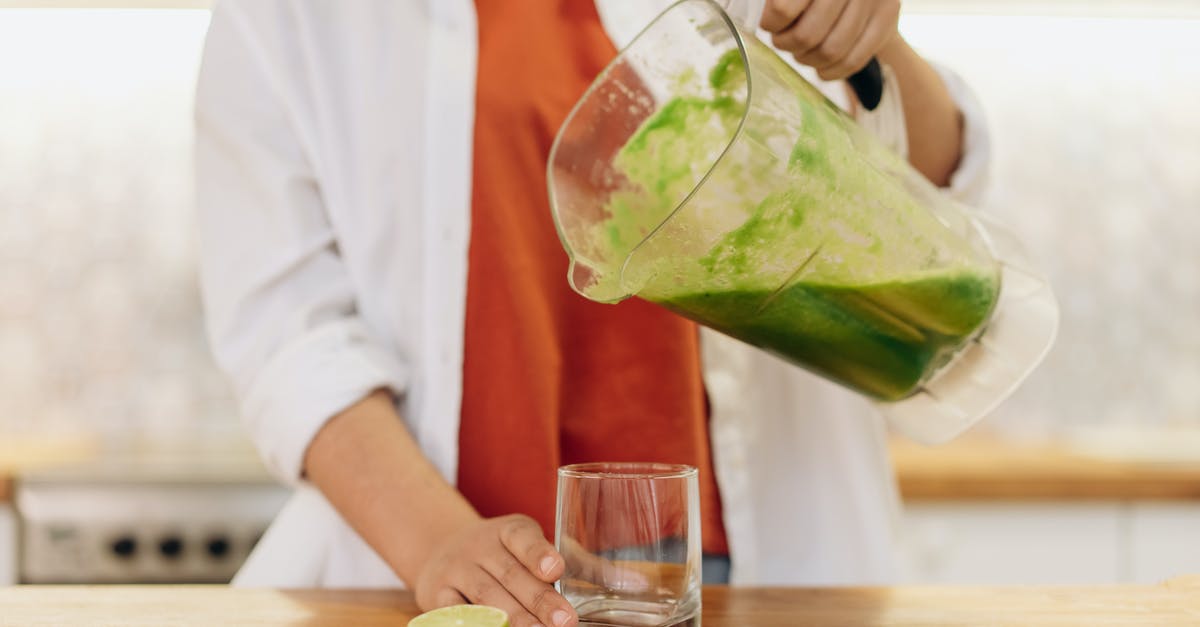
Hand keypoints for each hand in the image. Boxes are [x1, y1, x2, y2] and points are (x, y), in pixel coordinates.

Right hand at [413, 514, 577, 626]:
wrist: (442, 548)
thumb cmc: (508, 554)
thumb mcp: (540, 549)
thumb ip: (585, 567)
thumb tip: (637, 583)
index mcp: (510, 530)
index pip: (523, 538)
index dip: (538, 553)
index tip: (556, 569)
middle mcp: (481, 545)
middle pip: (510, 574)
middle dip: (539, 601)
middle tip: (565, 621)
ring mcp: (457, 570)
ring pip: (486, 598)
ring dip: (514, 619)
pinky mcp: (437, 595)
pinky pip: (456, 614)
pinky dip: (476, 625)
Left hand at [760, 0, 900, 80]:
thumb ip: (781, 3)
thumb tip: (763, 19)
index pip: (783, 10)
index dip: (771, 23)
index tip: (770, 25)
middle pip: (807, 35)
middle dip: (789, 44)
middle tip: (784, 42)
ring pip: (831, 50)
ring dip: (809, 59)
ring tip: (802, 53)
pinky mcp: (887, 19)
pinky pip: (854, 59)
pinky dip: (831, 71)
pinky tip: (821, 68)